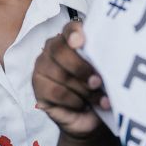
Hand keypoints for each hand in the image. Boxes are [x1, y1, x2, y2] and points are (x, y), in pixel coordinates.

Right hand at [32, 21, 108, 137]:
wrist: (92, 116)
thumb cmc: (99, 89)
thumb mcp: (105, 72)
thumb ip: (103, 60)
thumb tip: (108, 58)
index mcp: (71, 39)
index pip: (70, 29)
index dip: (74, 33)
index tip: (80, 42)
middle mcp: (53, 49)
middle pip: (60, 50)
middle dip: (81, 68)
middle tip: (98, 82)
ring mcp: (42, 68)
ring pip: (60, 74)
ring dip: (83, 89)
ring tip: (98, 99)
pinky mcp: (38, 88)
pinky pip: (56, 92)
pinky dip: (74, 100)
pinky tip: (83, 104)